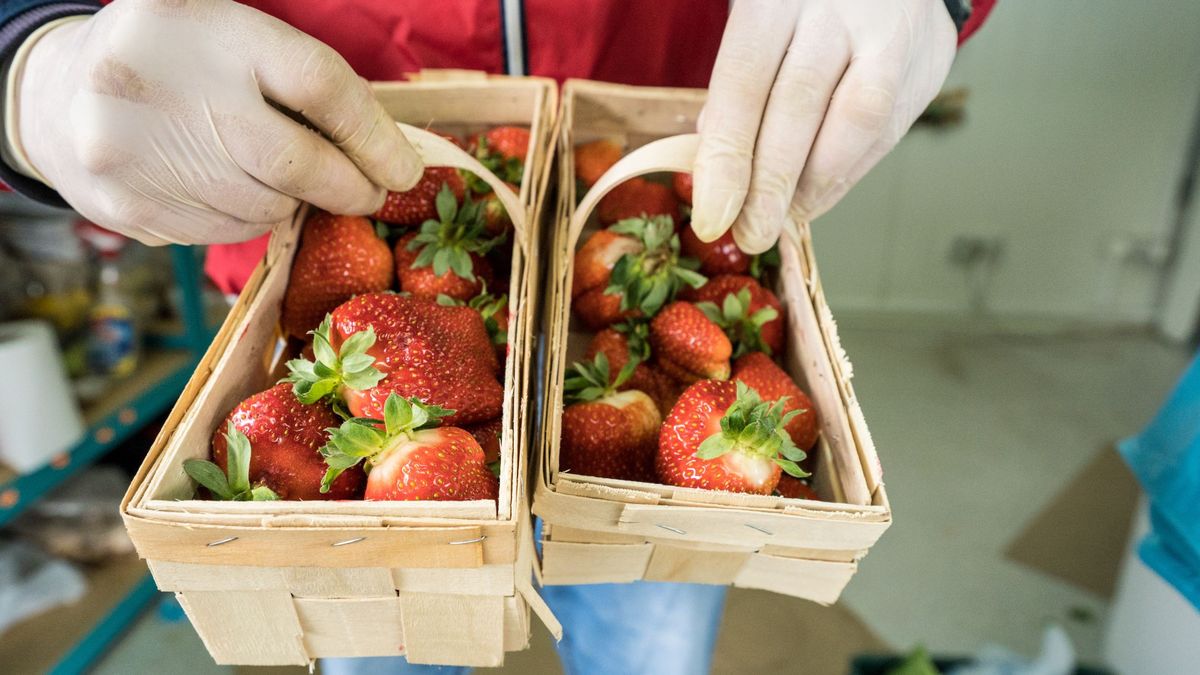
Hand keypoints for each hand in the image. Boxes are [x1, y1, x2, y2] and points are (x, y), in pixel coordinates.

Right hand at [12, 0, 421, 244]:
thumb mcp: (233, 36)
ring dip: (289, 200)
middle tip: (370, 193)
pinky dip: (244, 217)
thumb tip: (388, 147)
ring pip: (265, 208)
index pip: (321, 85)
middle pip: (297, 162)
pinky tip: (226, 186)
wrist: (61, 95)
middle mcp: (167, 85)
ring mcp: (140, 152)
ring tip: (273, 173)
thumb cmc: (178, 61)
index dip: (374, 136)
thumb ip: (299, 77)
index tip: (405, 170)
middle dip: (348, 186)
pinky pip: (225, 232)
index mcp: (208, 27)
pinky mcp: (131, 206)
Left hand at [692, 0, 956, 252]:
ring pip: (854, 118)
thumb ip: (736, 92)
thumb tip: (711, 171)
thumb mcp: (758, 31)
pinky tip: (817, 197)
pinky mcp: (926, 61)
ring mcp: (886, 32)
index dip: (727, 156)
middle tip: (749, 233)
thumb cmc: (805, 11)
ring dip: (814, 184)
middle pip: (797, 102)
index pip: (744, 81)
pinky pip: (887, 130)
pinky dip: (847, 173)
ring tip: (784, 219)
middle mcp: (834, 8)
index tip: (713, 215)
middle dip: (770, 183)